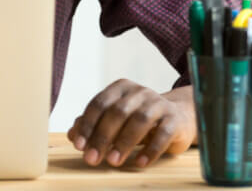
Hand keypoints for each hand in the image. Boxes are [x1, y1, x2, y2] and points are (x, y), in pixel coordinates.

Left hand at [67, 79, 194, 169]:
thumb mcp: (116, 119)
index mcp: (120, 88)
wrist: (178, 118)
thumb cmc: (139, 120)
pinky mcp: (175, 119)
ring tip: (113, 162)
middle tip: (92, 159)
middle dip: (102, 137)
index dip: (87, 125)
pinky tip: (139, 163)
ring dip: (124, 143)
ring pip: (139, 121)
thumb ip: (94, 124)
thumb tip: (72, 135)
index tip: (78, 145)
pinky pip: (163, 134)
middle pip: (117, 112)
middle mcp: (139, 92)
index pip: (99, 104)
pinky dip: (150, 150)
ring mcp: (158, 103)